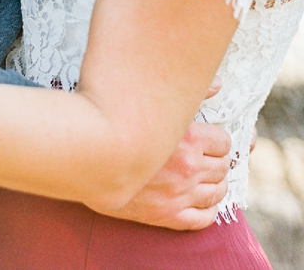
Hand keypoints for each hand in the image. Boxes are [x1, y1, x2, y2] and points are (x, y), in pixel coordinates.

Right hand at [92, 79, 230, 230]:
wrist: (80, 156)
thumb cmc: (109, 121)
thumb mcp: (147, 100)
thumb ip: (185, 93)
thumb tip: (218, 84)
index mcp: (188, 139)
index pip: (223, 142)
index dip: (215, 140)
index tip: (205, 140)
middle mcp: (188, 168)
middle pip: (222, 167)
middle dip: (215, 161)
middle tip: (202, 157)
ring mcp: (179, 194)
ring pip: (217, 192)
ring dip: (215, 184)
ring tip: (202, 178)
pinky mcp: (166, 215)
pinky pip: (203, 218)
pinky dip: (208, 210)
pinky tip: (200, 201)